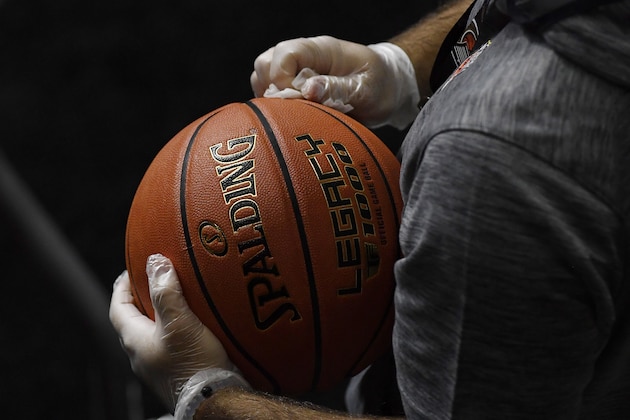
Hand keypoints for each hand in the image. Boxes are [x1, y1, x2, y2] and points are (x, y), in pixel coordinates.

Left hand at [109, 254, 232, 411]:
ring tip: (178, 298)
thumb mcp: (180, 322)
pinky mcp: (174, 371)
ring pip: (151, 332)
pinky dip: (175, 328)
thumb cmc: (195, 365)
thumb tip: (154, 262)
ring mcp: (156, 365)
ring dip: (160, 314)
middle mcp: (141, 355)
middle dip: (143, 298)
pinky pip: (168, 343)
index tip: (133, 269)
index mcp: (134, 341)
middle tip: (157, 280)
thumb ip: (165, 292)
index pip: (118, 308)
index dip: (123, 286)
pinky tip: (193, 325)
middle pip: (133, 320)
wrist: (214, 399)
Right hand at [250, 35, 419, 129]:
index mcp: (321, 50)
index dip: (282, 79)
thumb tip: (308, 90)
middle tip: (294, 110)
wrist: (389, 89)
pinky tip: (292, 118)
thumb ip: (338, 88)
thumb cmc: (380, 85)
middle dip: (272, 90)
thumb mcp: (366, 89)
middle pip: (265, 63)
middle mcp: (304, 57)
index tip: (298, 100)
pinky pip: (269, 93)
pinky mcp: (294, 87)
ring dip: (270, 99)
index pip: (284, 54)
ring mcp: (296, 71)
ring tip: (293, 115)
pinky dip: (274, 107)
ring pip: (262, 78)